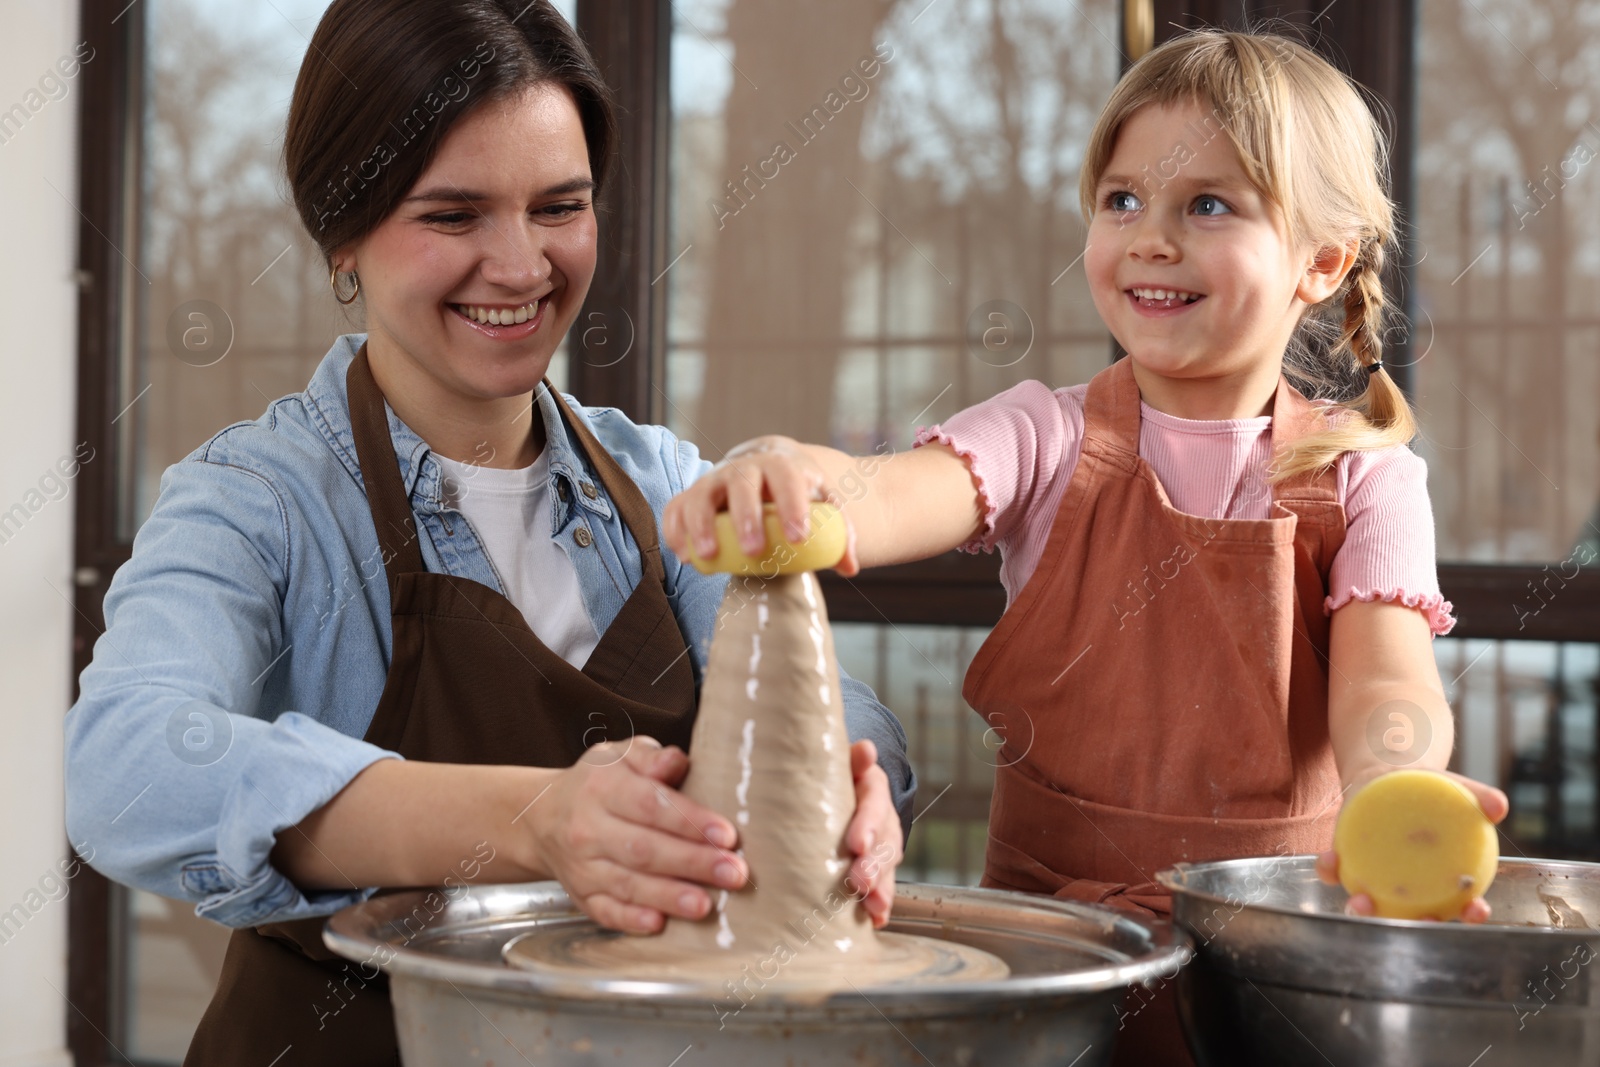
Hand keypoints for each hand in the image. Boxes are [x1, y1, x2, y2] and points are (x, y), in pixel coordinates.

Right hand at [527, 737, 748, 933]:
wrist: (543, 818)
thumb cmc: (598, 784)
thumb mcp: (620, 755)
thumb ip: (651, 757)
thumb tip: (676, 761)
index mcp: (602, 787)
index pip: (650, 804)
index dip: (689, 821)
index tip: (726, 834)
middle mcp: (588, 828)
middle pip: (644, 849)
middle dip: (692, 862)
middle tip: (733, 872)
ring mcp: (582, 866)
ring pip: (628, 884)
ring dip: (669, 897)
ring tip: (706, 905)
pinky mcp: (581, 896)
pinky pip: (605, 911)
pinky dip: (631, 920)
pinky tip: (659, 925)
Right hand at [662, 435, 862, 576]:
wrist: (768, 474)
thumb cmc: (798, 497)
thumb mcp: (823, 509)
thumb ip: (839, 536)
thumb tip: (849, 567)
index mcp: (781, 466)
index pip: (787, 477)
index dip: (792, 504)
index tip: (799, 536)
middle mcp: (744, 469)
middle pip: (741, 483)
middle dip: (746, 517)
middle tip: (755, 551)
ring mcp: (714, 482)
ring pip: (701, 495)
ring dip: (702, 525)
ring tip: (708, 557)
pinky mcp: (692, 498)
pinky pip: (676, 509)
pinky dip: (675, 531)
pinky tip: (685, 556)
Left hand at [842, 739, 902, 927]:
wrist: (833, 788)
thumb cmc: (826, 775)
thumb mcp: (833, 760)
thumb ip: (847, 757)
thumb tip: (865, 748)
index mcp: (871, 787)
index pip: (874, 803)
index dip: (868, 824)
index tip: (856, 844)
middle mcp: (882, 817)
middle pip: (885, 840)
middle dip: (874, 864)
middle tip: (860, 883)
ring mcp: (882, 843)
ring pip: (888, 866)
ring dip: (882, 888)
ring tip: (873, 908)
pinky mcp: (876, 866)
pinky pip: (883, 886)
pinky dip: (881, 904)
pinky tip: (875, 921)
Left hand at [1315, 766, 1507, 922]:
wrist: (1388, 778)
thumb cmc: (1431, 794)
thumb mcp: (1457, 792)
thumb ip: (1479, 799)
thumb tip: (1499, 805)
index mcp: (1444, 882)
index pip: (1465, 906)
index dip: (1472, 914)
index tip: (1475, 909)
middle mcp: (1410, 891)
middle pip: (1415, 918)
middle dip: (1415, 926)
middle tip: (1419, 918)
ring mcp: (1376, 881)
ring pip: (1371, 906)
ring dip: (1365, 910)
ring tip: (1362, 901)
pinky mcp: (1346, 864)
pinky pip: (1335, 873)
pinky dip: (1330, 870)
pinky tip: (1330, 858)